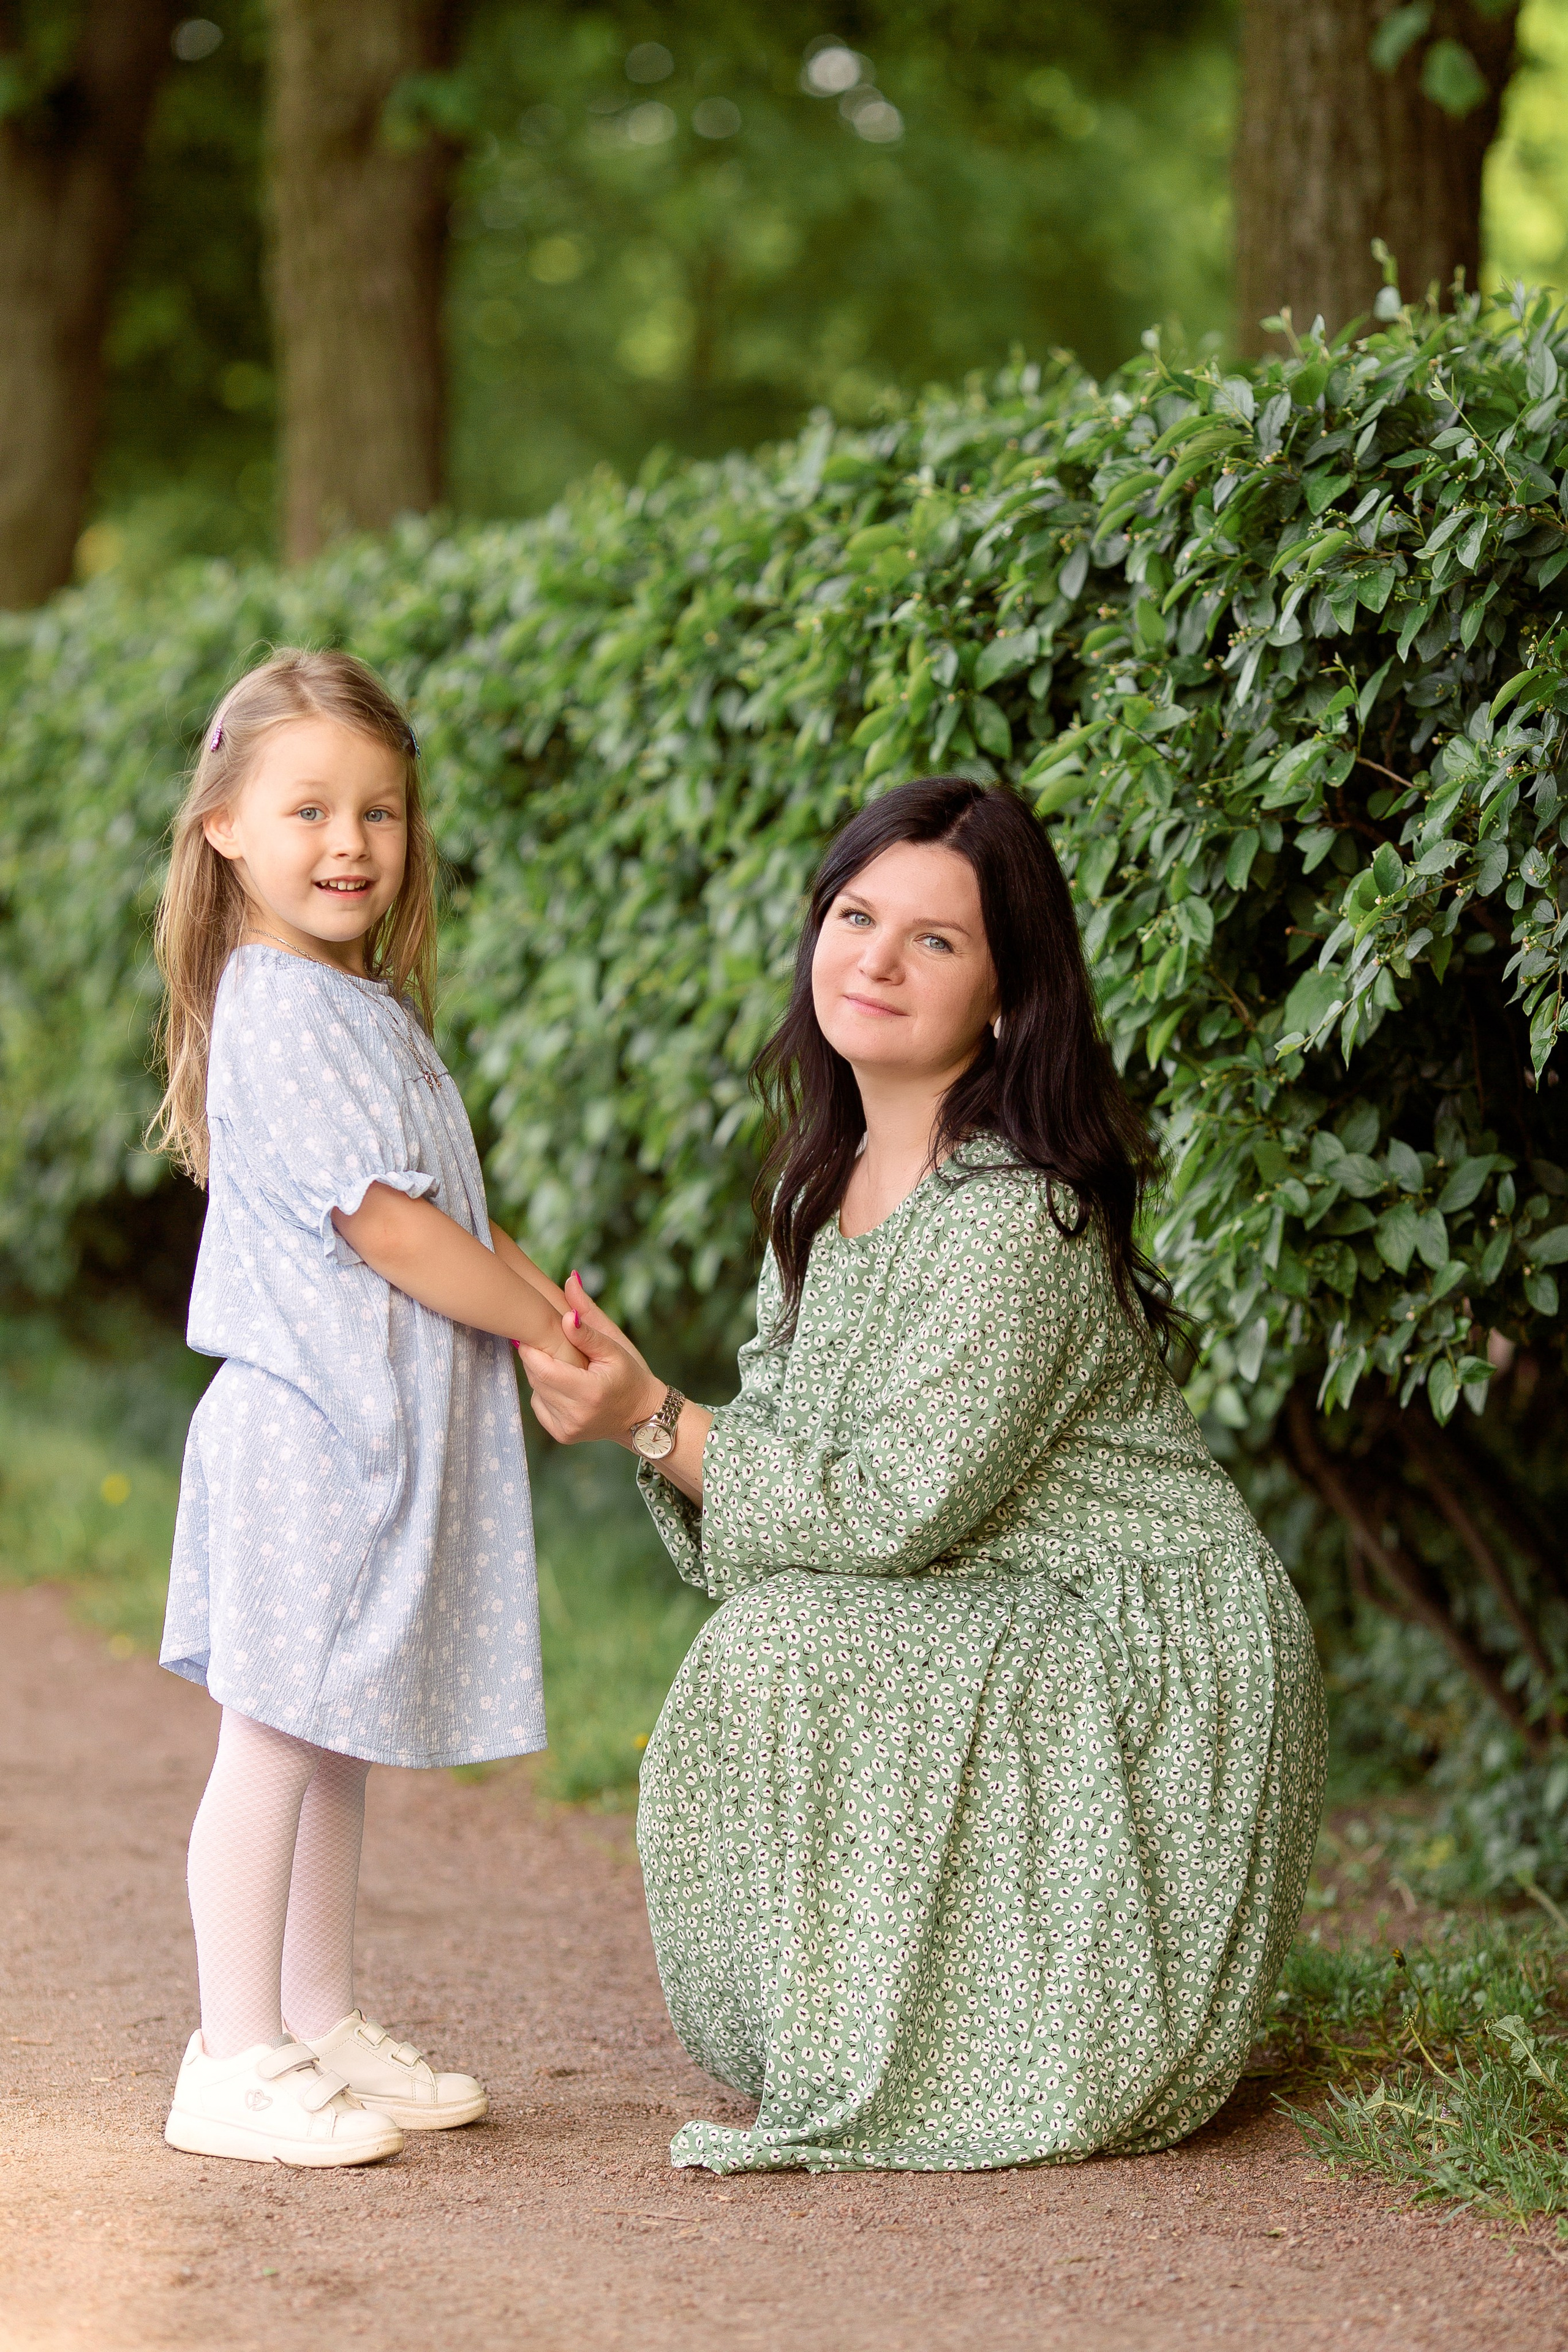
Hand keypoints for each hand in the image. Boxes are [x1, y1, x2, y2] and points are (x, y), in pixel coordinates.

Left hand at [520, 1272, 662, 1447]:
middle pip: (535, 1376)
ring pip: (535, 1389)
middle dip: (538, 1356)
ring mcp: (567, 1428)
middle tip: (549, 1342)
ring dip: (542, 1373)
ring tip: (565, 1364)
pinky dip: (546, 1391)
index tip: (536, 1330)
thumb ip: (588, 1318)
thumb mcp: (614, 1345)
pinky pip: (539, 1404)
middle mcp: (576, 1414)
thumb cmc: (631, 1374)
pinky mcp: (562, 1435)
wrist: (643, 1416)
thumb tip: (569, 1281)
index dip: (532, 1346)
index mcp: (590, 1391)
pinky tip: (566, 1386)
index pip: (541, 1366)